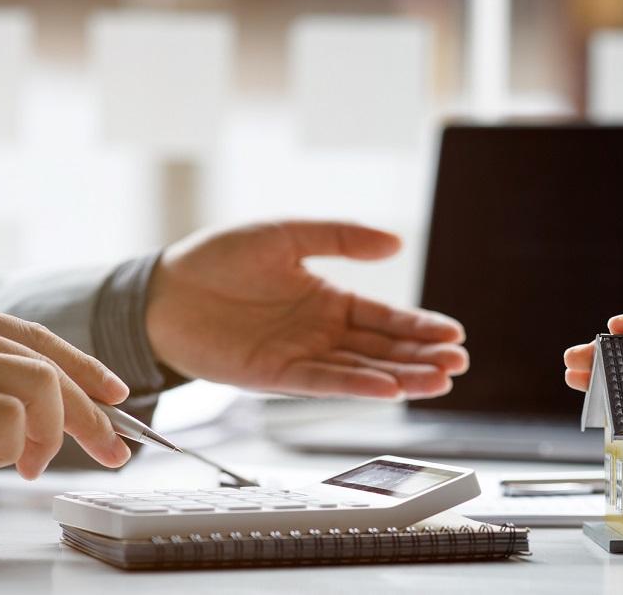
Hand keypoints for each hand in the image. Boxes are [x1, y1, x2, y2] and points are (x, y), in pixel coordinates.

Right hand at [0, 291, 131, 490]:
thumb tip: (21, 411)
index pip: (35, 338)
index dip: (84, 368)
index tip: (114, 396)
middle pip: (48, 364)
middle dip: (90, 413)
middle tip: (113, 450)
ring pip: (40, 386)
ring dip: (50, 434)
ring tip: (29, 464)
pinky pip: (9, 416)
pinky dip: (16, 444)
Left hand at [146, 221, 468, 398]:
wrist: (164, 289)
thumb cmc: (220, 257)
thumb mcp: (288, 234)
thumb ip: (341, 237)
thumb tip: (396, 242)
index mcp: (329, 299)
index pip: (386, 317)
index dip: (420, 326)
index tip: (454, 333)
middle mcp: (321, 332)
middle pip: (383, 349)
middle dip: (422, 357)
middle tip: (458, 363)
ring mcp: (301, 356)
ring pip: (361, 370)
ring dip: (401, 377)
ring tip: (439, 381)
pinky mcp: (274, 376)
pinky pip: (321, 382)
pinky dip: (354, 386)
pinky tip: (387, 388)